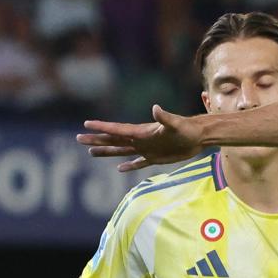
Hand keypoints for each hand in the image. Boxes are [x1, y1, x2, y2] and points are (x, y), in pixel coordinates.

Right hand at [77, 105, 203, 172]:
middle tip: (78, 138)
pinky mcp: (156, 158)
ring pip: (122, 151)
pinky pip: (138, 163)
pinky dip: (129, 166)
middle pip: (114, 140)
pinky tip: (119, 168)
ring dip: (107, 152)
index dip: (102, 127)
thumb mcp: (175, 123)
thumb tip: (155, 108)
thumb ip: (164, 117)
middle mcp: (141, 139)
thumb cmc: (187, 128)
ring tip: (90, 152)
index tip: (86, 124)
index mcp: (142, 131)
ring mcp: (147, 149)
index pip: (118, 129)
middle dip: (97, 139)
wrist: (198, 136)